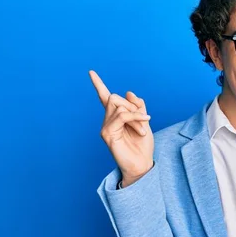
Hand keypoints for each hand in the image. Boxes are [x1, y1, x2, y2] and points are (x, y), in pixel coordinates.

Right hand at [89, 70, 153, 185]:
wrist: (142, 164)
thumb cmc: (142, 145)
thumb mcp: (144, 121)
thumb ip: (138, 107)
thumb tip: (129, 92)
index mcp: (116, 117)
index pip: (105, 97)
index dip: (98, 84)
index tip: (91, 72)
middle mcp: (108, 121)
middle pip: (115, 98)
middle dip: (132, 106)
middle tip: (144, 121)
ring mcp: (106, 127)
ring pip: (119, 106)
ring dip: (136, 115)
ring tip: (143, 130)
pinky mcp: (107, 134)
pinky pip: (121, 116)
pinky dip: (135, 117)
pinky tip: (144, 124)